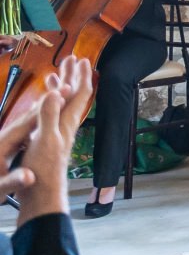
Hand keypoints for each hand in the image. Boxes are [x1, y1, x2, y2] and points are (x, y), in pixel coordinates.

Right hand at [6, 55, 92, 219]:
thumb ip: (50, 116)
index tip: (80, 59)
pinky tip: (42, 106)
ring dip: (60, 89)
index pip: (80, 94)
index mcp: (66, 123)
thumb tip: (59, 91)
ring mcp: (57, 135)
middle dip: (72, 77)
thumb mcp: (45, 139)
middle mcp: (65, 127)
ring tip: (55, 76)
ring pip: (61, 106)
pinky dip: (47, 106)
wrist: (41, 195)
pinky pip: (51, 118)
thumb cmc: (43, 170)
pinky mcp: (47, 144)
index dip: (81, 76)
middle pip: (73, 97)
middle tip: (70, 60)